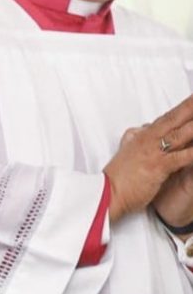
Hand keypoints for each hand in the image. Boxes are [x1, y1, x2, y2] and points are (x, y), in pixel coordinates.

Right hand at [104, 94, 192, 223]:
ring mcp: (154, 151)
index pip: (166, 117)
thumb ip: (136, 137)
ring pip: (180, 134)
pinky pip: (182, 157)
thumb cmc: (119, 176)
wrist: (109, 193)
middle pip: (174, 118)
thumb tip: (142, 128)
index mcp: (142, 135)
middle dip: (189, 107)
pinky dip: (192, 153)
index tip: (191, 100)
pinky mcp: (158, 166)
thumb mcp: (126, 150)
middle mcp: (148, 139)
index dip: (182, 108)